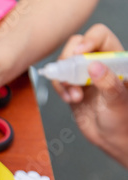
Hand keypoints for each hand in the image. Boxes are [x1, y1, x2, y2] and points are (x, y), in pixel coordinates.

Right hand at [52, 24, 127, 166]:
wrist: (112, 140)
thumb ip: (108, 82)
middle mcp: (99, 65)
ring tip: (74, 95)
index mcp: (116, 60)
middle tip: (69, 72)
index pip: (101, 37)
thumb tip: (95, 65)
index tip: (80, 53)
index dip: (89, 40)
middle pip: (77, 46)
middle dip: (69, 59)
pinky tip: (70, 99)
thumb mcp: (119, 100)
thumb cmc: (123, 121)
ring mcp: (84, 76)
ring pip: (64, 64)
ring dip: (64, 79)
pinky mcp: (72, 88)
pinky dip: (60, 89)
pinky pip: (59, 81)